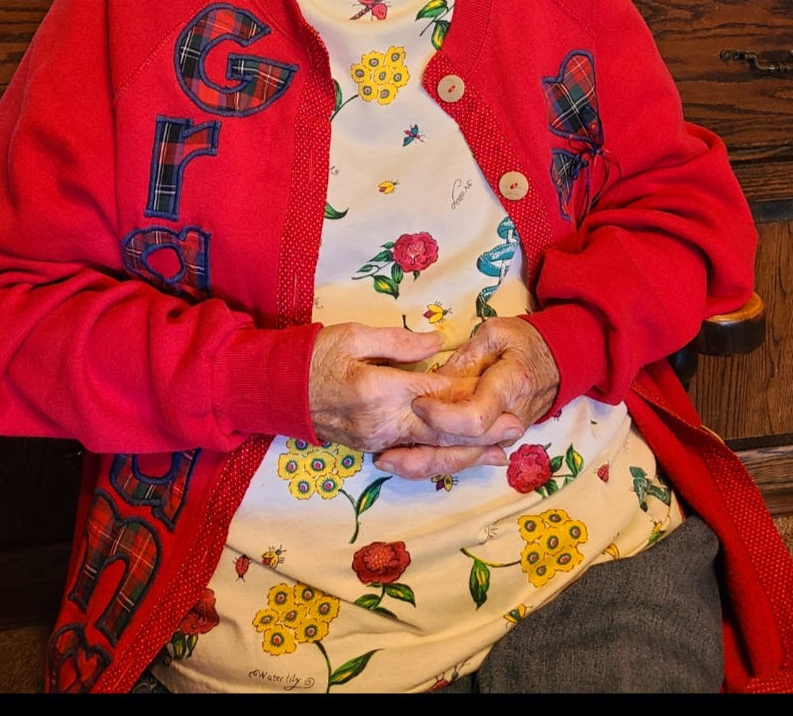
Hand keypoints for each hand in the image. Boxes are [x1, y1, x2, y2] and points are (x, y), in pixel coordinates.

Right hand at [308, 322, 523, 455]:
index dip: (469, 394)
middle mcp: (381, 422)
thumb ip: (399, 342)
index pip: (436, 394)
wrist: (275, 389)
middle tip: (517, 428)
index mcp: (380, 390)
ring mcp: (376, 440)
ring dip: (466, 451)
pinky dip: (439, 456)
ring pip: (429, 450)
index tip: (501, 392)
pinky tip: (460, 457)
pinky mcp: (369, 447)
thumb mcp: (354, 335)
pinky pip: (412, 454)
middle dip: (480, 432)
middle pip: (440, 431)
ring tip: (501, 452)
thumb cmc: (313, 355)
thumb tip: (439, 343)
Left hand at [375, 318, 558, 479]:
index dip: (444, 416)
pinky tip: (405, 462)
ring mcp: (502, 436)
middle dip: (425, 451)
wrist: (555, 361)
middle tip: (387, 449)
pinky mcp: (493, 442)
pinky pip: (464, 457)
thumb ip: (465, 359)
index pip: (474, 418)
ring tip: (387, 460)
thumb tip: (434, 381)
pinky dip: (436, 461)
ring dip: (424, 463)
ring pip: (462, 459)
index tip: (418, 403)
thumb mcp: (494, 334)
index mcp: (509, 387)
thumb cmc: (522, 341)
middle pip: (464, 448)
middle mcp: (508, 421)